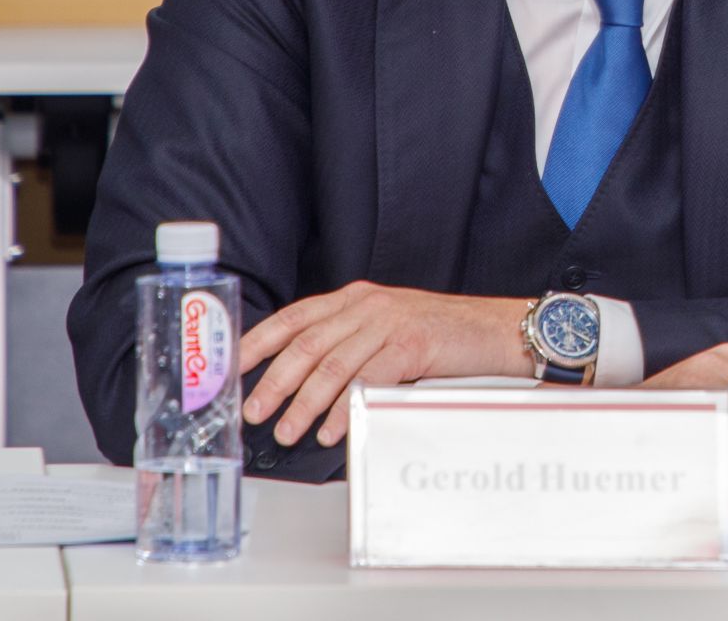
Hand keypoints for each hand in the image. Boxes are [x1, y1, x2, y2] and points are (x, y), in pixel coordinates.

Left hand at [239, 282, 526, 446]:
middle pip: (306, 343)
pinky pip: (367, 379)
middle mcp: (367, 304)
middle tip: (254, 410)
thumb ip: (350, 343)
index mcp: (355, 297)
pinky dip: (344, 408)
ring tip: (289, 429)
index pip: (294, 317)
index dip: (259, 340)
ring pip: (332, 364)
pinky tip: (332, 429)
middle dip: (274, 380)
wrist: (494, 330)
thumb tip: (305, 383)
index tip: (234, 367)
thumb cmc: (440, 335)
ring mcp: (389, 322)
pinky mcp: (412, 344)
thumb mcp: (387, 327)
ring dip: (304, 403)